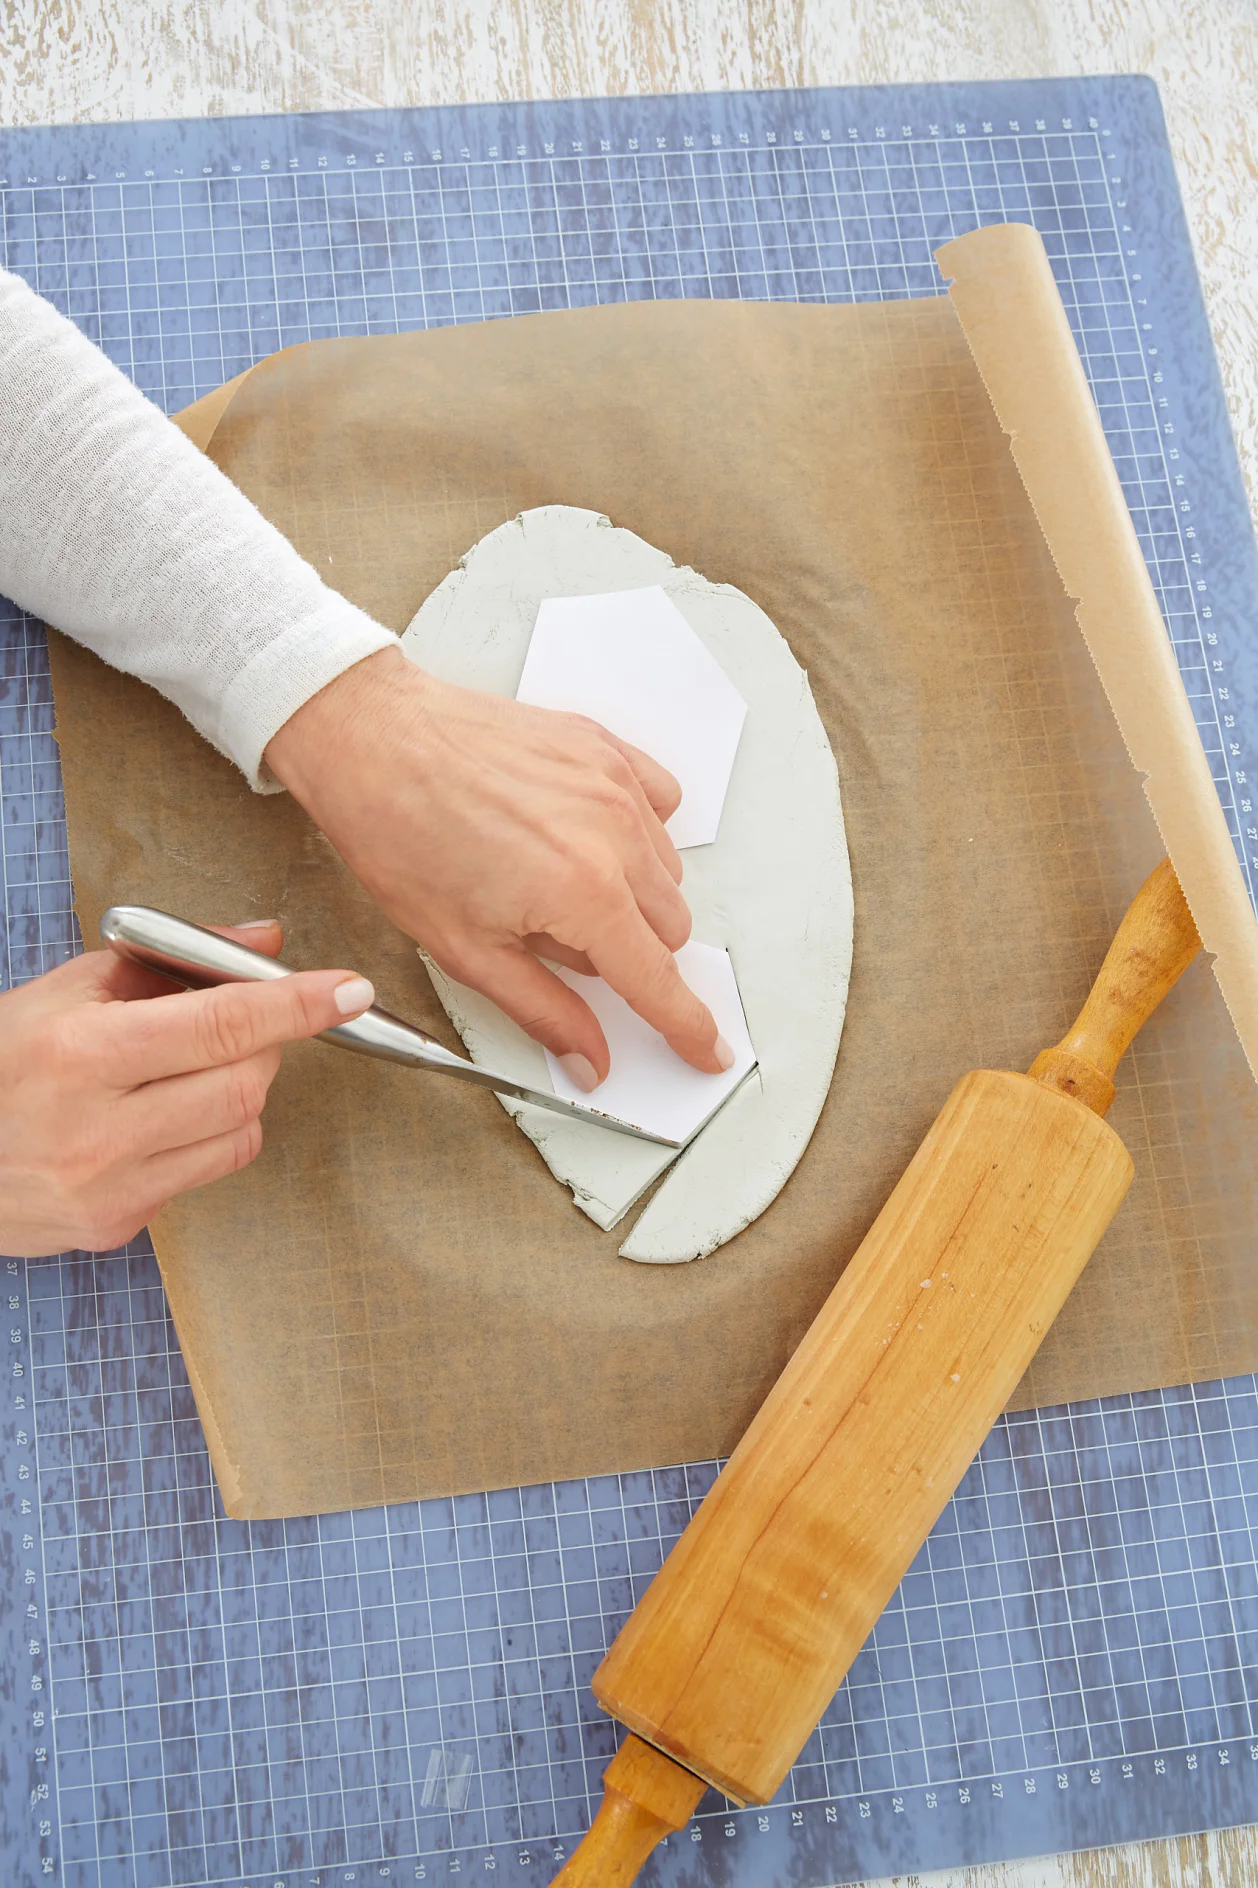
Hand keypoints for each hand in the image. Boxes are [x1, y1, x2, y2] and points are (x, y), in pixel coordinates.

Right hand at [0, 924, 373, 1256]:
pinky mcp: (117, 1224)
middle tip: (238, 1024)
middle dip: (264, 1044)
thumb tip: (262, 941)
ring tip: (190, 1070)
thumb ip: (171, 961)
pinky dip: (212, 1134)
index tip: (347, 991)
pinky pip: (209, 1169)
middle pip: (246, 1081)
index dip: (295, 1004)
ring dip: (242, 1090)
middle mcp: (96, 1126)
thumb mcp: (68, 991)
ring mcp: (109, 1185)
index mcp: (79, 1053)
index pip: (221, 1024)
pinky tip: (165, 1116)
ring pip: (241, 1129)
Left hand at [264, 647, 732, 1087]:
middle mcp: (613, 833)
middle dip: (629, 951)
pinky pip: (660, 804)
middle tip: (555, 936)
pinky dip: (637, 833)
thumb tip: (590, 1058)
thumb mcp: (466, 949)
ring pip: (667, 871)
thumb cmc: (400, 833)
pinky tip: (582, 833)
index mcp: (582, 892)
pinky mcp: (605, 746)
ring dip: (630, 893)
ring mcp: (614, 783)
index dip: (687, 1027)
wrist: (372, 739)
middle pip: (669, 928)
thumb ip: (544, 1010)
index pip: (658, 980)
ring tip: (550, 878)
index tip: (709, 1051)